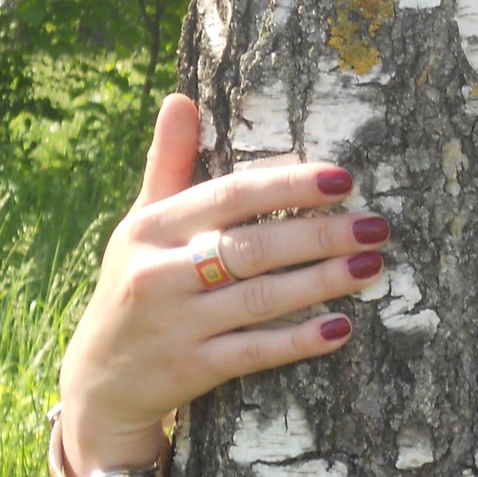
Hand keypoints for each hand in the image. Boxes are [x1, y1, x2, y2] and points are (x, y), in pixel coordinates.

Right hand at [58, 94, 388, 476]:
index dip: (288, 186)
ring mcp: (178, 325)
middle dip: (320, 235)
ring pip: (261, 299)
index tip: (343, 178)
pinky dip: (299, 341)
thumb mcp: (142, 223)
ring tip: (371, 266)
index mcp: (153, 228)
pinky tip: (342, 328)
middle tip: (376, 226)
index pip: (230, 197)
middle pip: (253, 247)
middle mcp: (160, 273)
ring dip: (322, 282)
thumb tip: (178, 98)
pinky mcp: (194, 370)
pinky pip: (255, 353)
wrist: (102, 377)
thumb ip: (168, 164)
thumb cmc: (138, 283)